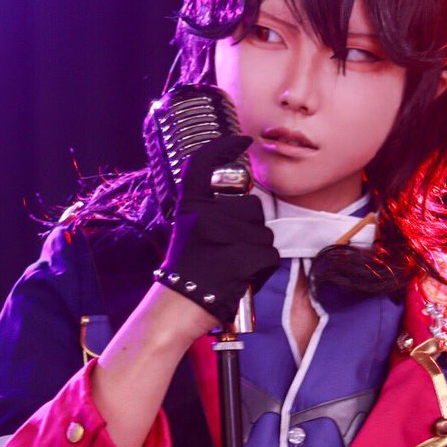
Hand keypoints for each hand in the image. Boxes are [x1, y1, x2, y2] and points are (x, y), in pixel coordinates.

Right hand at [156, 135, 279, 325]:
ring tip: (234, 265)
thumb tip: (243, 201)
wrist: (177, 306)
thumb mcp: (187, 230)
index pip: (202, 164)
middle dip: (251, 227)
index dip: (223, 147)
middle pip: (251, 206)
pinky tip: (242, 277)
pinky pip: (269, 255)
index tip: (241, 139)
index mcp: (191, 207)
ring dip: (257, 250)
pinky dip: (262, 269)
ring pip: (264, 233)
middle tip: (232, 248)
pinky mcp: (241, 259)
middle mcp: (206, 216)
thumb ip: (208, 212)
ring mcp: (225, 237)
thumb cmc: (185, 272)